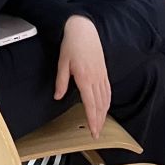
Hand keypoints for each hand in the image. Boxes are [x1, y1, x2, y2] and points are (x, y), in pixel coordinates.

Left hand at [55, 15, 110, 137]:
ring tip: (100, 124)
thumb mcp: (62, 63)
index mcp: (85, 78)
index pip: (90, 104)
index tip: (93, 131)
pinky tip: (105, 107)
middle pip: (100, 105)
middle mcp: (96, 79)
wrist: (84, 30)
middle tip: (97, 133)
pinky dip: (107, 102)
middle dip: (99, 121)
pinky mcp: (104, 72)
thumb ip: (61, 82)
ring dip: (104, 113)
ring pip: (106, 99)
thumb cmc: (72, 45)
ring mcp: (102, 76)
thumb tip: (57, 96)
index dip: (92, 119)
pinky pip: (108, 91)